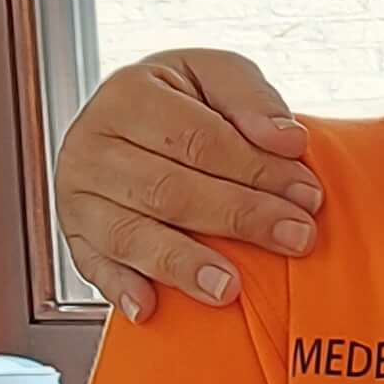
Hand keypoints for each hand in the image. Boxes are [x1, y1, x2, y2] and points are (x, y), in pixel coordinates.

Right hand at [55, 49, 325, 316]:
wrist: (131, 124)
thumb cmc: (182, 101)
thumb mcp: (216, 76)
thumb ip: (251, 99)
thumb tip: (286, 141)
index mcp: (127, 94)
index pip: (197, 138)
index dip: (257, 168)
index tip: (307, 195)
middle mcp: (92, 145)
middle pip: (169, 189)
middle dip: (239, 216)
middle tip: (295, 238)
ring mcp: (77, 196)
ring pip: (131, 234)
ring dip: (182, 264)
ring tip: (229, 288)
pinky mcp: (75, 237)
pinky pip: (95, 268)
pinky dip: (121, 289)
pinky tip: (150, 307)